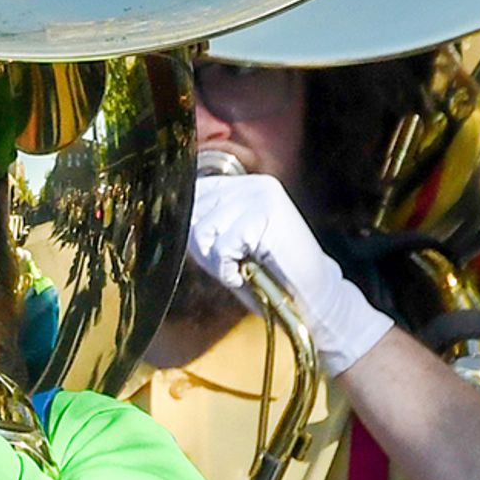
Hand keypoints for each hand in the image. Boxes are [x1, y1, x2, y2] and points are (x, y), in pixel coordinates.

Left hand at [187, 173, 388, 372]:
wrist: (311, 296)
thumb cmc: (265, 275)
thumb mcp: (227, 244)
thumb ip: (202, 225)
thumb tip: (167, 217)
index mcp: (240, 185)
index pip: (191, 196)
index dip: (193, 232)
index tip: (219, 253)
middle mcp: (250, 184)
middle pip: (192, 214)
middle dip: (204, 250)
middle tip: (234, 265)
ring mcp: (260, 195)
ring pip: (202, 231)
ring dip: (217, 262)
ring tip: (243, 268)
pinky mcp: (266, 213)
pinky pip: (221, 246)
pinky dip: (228, 269)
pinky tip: (250, 274)